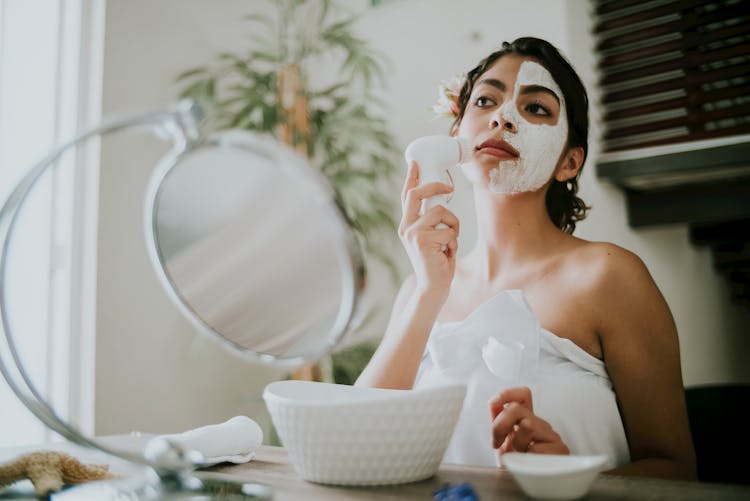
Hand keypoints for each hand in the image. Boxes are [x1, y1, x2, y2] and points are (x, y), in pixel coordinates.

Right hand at [398, 160, 459, 299]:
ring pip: (441, 212)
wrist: (432, 288)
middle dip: (435, 186)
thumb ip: (432, 222)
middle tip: (449, 188)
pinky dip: (454, 240)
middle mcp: (405, 227)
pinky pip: (448, 229)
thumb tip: (443, 200)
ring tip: (450, 241)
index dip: (411, 178)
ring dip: (453, 225)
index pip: (407, 196)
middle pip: (417, 194)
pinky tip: (448, 252)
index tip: (415, 162)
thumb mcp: (432, 239)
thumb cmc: (436, 263)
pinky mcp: (422, 240)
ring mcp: (412, 233)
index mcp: (407, 225)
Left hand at [489, 387, 568, 454]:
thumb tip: (495, 401)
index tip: (496, 404)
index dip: (508, 393)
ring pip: (528, 425)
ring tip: (520, 454)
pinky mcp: (560, 449)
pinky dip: (528, 458)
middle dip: (499, 426)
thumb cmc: (516, 461)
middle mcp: (539, 423)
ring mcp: (551, 435)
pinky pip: (537, 447)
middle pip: (515, 408)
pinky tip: (532, 462)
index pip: (523, 395)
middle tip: (497, 443)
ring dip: (517, 443)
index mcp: (525, 418)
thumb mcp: (502, 439)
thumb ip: (498, 419)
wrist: (527, 482)